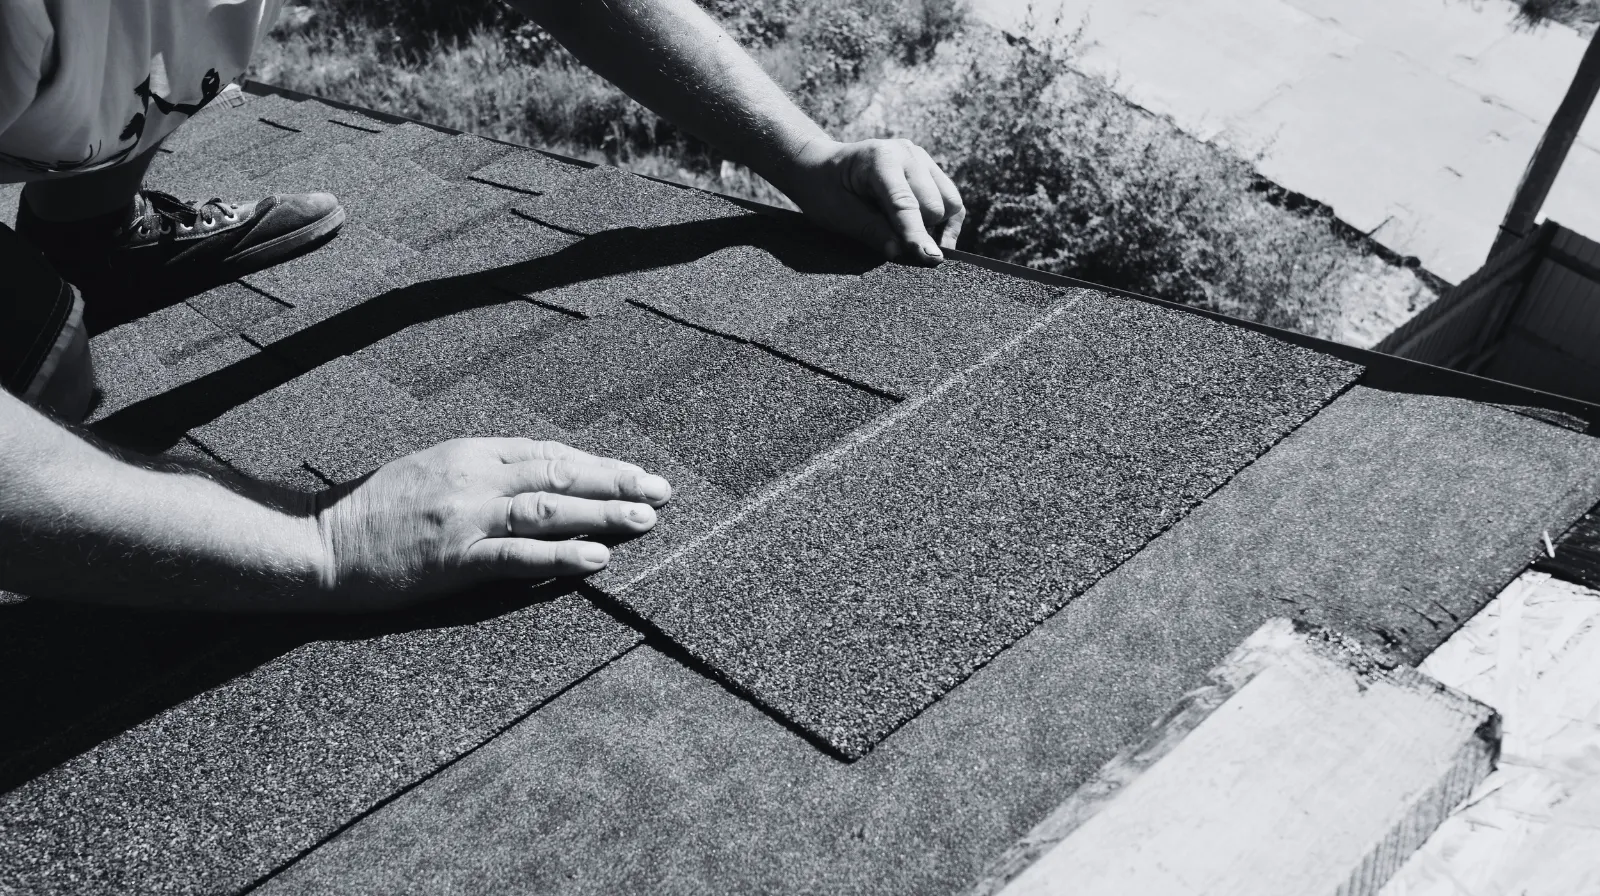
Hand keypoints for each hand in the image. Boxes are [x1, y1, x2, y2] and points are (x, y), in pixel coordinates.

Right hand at [312, 437, 671, 609]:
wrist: (319, 543)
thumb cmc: (373, 511)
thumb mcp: (431, 471)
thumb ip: (482, 472)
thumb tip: (538, 480)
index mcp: (469, 453)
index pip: (547, 453)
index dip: (597, 464)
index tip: (636, 473)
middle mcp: (473, 477)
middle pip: (559, 473)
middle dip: (616, 482)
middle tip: (662, 492)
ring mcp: (465, 517)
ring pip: (549, 509)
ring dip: (603, 514)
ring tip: (645, 520)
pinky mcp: (454, 558)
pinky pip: (518, 556)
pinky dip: (562, 557)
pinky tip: (596, 559)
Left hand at [782, 137, 965, 264]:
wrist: (819, 167)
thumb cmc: (824, 190)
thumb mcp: (838, 214)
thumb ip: (871, 230)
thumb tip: (900, 252)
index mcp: (880, 159)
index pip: (906, 204)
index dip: (917, 234)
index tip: (930, 258)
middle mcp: (906, 153)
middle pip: (934, 205)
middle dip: (921, 231)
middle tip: (896, 245)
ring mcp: (920, 158)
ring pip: (950, 202)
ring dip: (936, 226)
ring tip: (910, 238)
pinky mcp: (928, 168)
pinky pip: (950, 199)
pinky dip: (944, 220)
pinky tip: (929, 235)